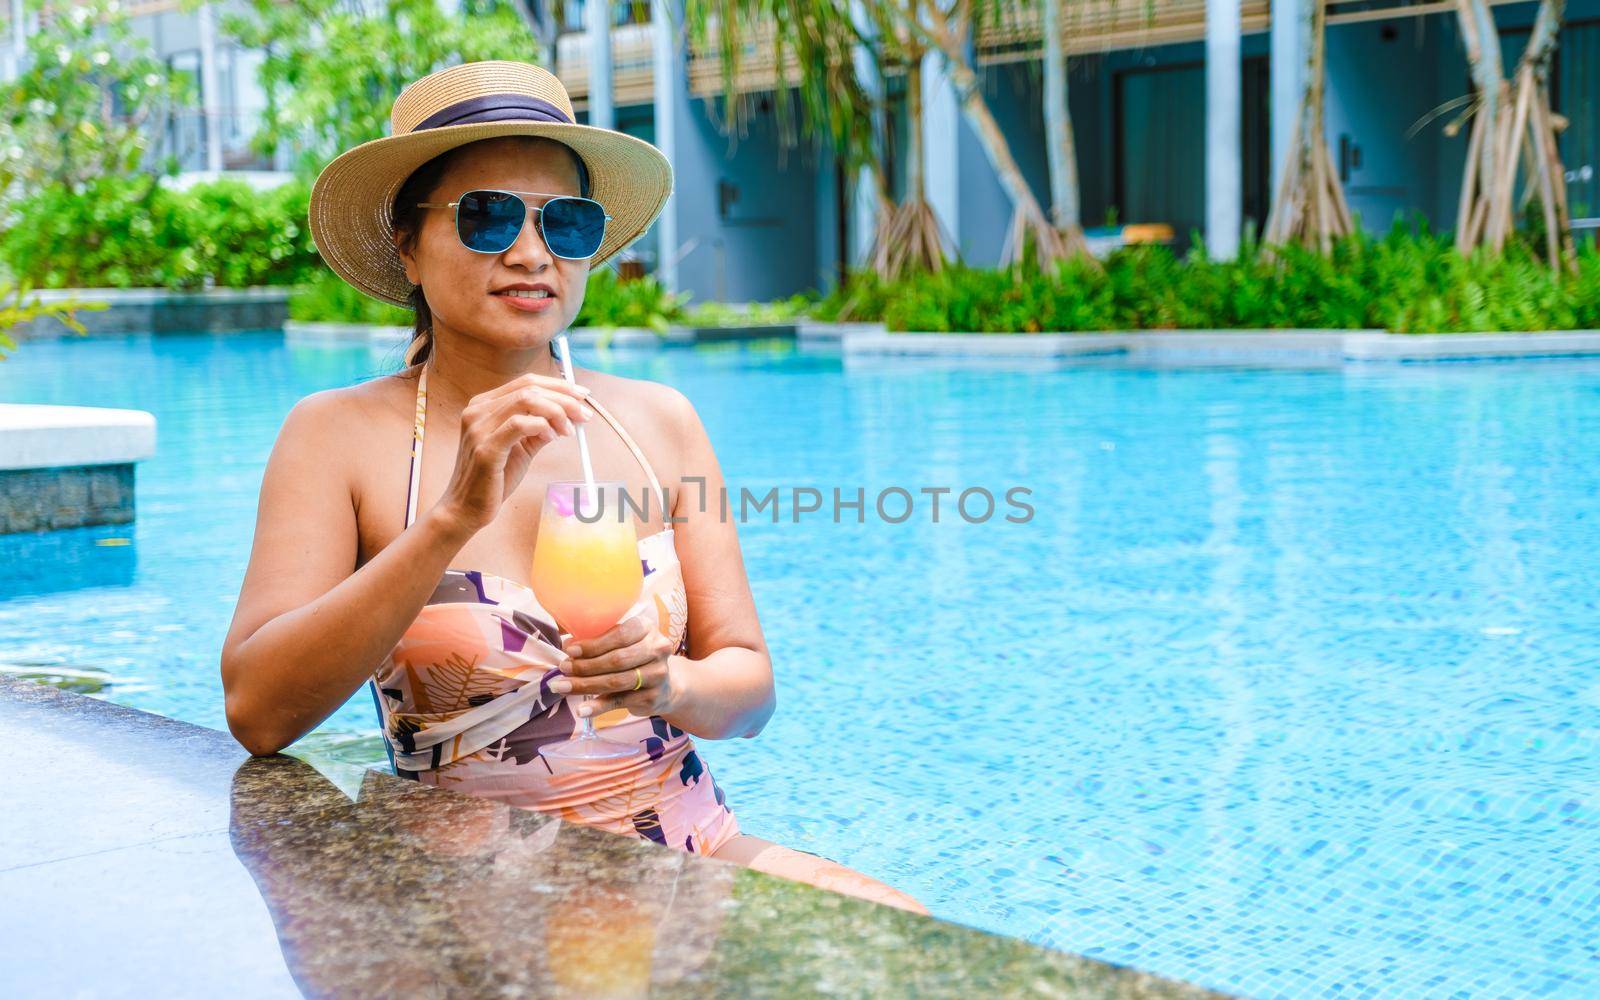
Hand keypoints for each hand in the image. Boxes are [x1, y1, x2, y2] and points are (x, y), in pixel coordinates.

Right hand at [434, 371, 591, 534]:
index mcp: (484, 405)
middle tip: (584, 414)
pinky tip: (551, 439)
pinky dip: (542, 427)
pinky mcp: (485, 447)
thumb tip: (569, 416)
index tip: (582, 395)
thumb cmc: (493, 478)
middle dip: (564, 398)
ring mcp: (478, 427)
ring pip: (527, 401)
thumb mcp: (521, 447)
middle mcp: (477, 411)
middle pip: (529, 388)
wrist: (467, 508)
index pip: (526, 382)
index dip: (558, 385)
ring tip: (569, 431)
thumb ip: (540, 428)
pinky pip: (519, 424)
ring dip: (557, 412)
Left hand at [548, 612, 679, 718]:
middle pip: (616, 660)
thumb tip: (567, 645)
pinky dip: (598, 706)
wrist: (666, 684)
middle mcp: (657, 649)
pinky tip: (582, 709)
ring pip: (616, 681)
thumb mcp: (622, 642)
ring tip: (562, 686)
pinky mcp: (653, 697)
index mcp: (646, 628)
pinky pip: (620, 701)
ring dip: (585, 685)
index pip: (619, 635)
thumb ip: (598, 640)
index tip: (569, 651)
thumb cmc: (635, 656)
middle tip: (563, 668)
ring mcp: (658, 674)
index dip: (592, 645)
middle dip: (585, 666)